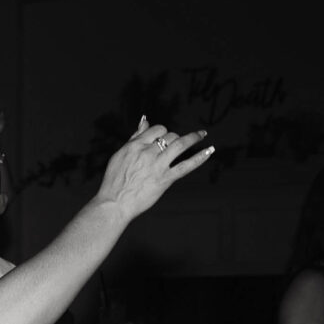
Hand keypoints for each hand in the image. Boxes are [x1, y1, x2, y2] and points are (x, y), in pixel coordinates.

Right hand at [92, 118, 213, 218]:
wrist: (114, 203)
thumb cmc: (114, 180)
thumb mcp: (120, 155)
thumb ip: (134, 137)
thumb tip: (144, 120)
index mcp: (135, 145)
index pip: (156, 129)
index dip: (161, 132)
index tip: (162, 139)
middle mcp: (147, 153)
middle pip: (169, 136)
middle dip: (173, 138)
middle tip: (173, 147)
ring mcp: (157, 166)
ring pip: (179, 145)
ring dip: (193, 138)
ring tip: (202, 134)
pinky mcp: (165, 179)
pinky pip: (186, 165)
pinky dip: (199, 157)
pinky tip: (210, 150)